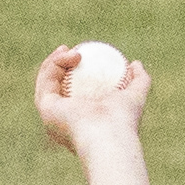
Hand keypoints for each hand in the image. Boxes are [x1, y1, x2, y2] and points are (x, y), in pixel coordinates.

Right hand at [33, 44, 151, 155]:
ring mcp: (51, 115)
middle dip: (58, 65)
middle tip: (72, 50)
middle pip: (56, 87)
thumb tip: (136, 63)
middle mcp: (62, 121)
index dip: (75, 73)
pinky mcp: (44, 108)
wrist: (108, 136)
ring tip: (69, 49)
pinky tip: (68, 53)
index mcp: (80, 121)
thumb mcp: (135, 96)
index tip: (83, 55)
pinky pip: (46, 79)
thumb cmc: (123, 121)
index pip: (73, 93)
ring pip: (47, 81)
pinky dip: (55, 63)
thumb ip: (139, 81)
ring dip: (56, 61)